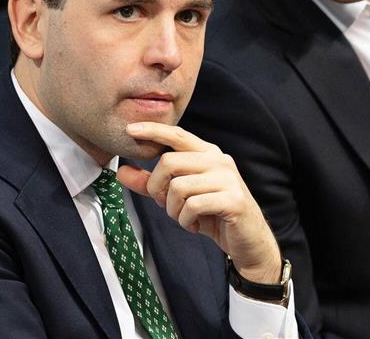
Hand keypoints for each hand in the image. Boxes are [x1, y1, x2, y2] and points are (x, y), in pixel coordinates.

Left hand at [117, 122, 282, 283]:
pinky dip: (186, 221)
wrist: (247, 239)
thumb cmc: (212, 213)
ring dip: (172, 210)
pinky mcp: (233, 200)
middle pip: (169, 162)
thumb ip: (152, 183)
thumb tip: (121, 171)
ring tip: (184, 218)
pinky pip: (193, 206)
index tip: (129, 130)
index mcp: (207, 154)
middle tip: (164, 204)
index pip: (177, 135)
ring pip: (178, 187)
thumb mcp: (178, 197)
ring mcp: (228, 179)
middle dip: (157, 188)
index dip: (153, 130)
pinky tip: (195, 225)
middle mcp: (219, 161)